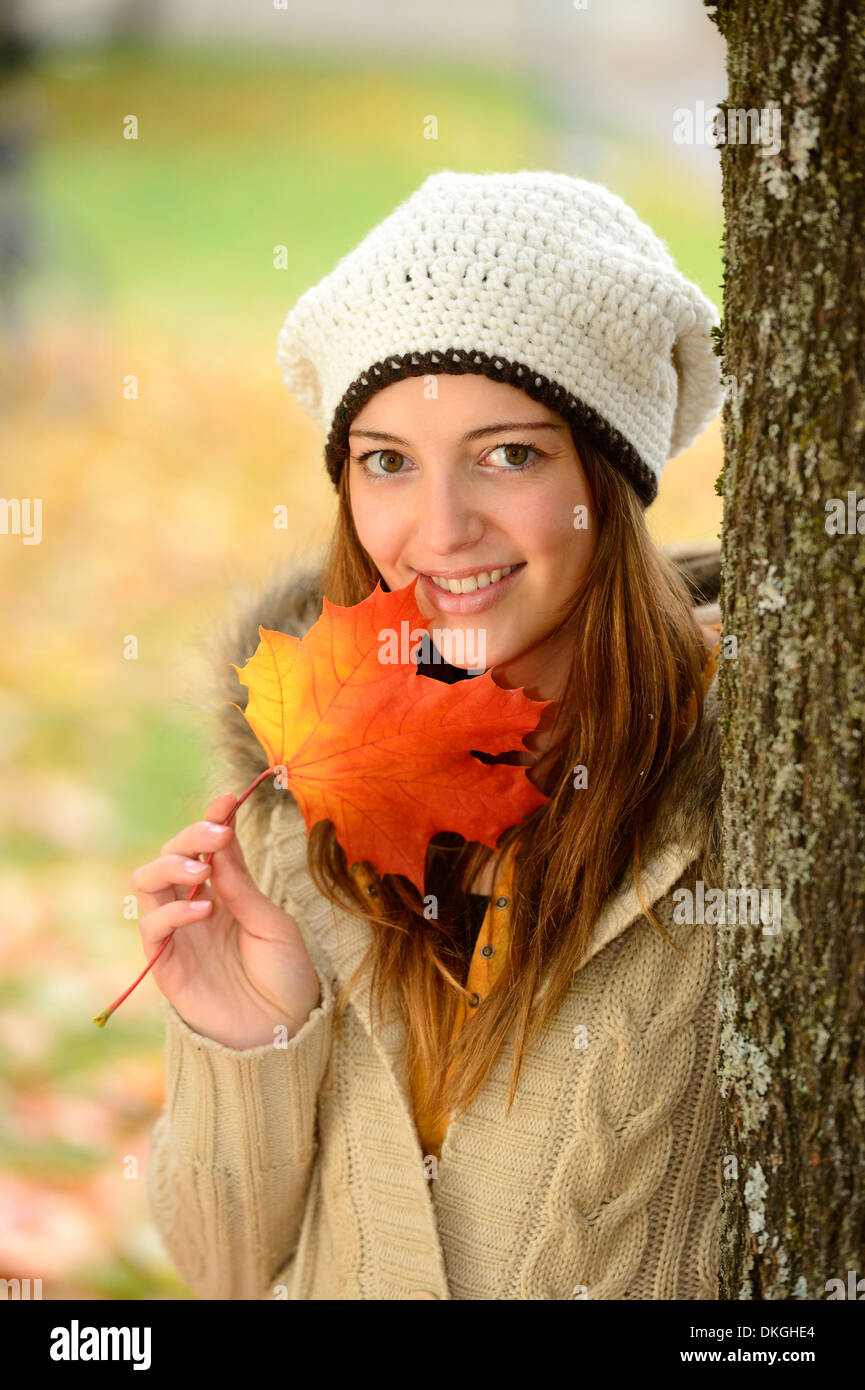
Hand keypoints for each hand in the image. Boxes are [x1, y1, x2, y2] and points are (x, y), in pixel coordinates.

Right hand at [131, 792, 320, 1049]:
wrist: (283, 1032)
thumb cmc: (285, 977)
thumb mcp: (272, 923)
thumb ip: (241, 886)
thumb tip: (221, 839)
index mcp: (225, 892)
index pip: (208, 847)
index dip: (213, 819)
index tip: (229, 798)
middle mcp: (195, 906)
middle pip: (170, 855)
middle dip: (190, 836)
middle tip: (217, 834)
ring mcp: (178, 933)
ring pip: (146, 882)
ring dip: (170, 865)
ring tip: (200, 870)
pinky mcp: (166, 964)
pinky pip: (151, 925)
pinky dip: (173, 910)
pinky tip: (204, 908)